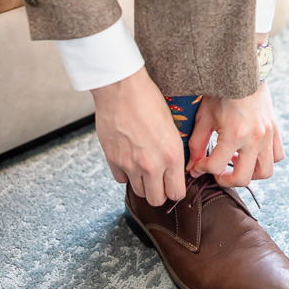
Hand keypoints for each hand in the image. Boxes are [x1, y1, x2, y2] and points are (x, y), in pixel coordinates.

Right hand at [91, 66, 185, 205]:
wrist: (122, 88)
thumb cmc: (148, 100)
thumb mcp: (172, 126)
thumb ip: (173, 151)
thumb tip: (174, 167)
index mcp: (172, 155)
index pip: (176, 193)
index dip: (175, 190)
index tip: (173, 184)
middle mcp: (152, 165)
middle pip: (156, 200)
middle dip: (159, 193)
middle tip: (158, 181)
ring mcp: (130, 164)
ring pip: (138, 192)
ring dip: (142, 184)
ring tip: (143, 168)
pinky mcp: (112, 159)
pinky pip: (120, 180)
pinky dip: (125, 174)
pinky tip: (128, 160)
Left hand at [186, 80, 284, 186]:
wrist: (244, 73)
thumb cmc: (221, 93)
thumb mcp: (204, 117)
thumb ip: (197, 145)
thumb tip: (192, 167)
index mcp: (234, 134)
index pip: (216, 166)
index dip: (203, 169)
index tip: (198, 165)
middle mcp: (255, 138)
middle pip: (243, 178)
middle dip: (226, 180)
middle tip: (218, 172)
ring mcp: (268, 135)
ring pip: (265, 172)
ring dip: (249, 173)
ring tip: (236, 163)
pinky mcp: (275, 130)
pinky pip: (277, 156)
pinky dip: (265, 160)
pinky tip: (250, 152)